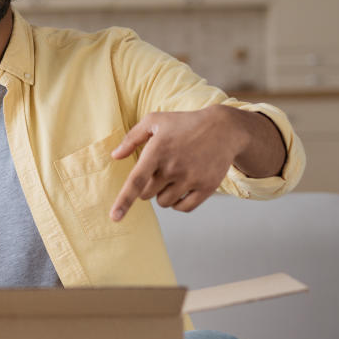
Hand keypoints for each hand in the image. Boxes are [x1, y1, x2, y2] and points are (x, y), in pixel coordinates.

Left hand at [109, 106, 243, 220]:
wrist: (223, 128)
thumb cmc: (184, 124)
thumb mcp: (155, 121)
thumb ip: (132, 138)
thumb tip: (115, 156)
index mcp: (157, 150)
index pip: (136, 181)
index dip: (124, 201)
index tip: (115, 217)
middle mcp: (173, 167)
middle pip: (147, 194)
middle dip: (148, 186)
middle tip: (160, 170)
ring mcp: (191, 178)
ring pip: (163, 202)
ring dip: (163, 194)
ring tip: (173, 176)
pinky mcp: (207, 187)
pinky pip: (184, 208)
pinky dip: (178, 203)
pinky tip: (182, 189)